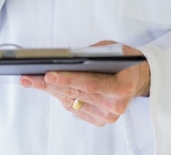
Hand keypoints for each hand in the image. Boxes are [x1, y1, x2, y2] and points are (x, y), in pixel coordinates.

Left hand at [20, 42, 149, 125]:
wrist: (141, 79)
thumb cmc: (127, 60)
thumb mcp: (114, 49)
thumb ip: (93, 53)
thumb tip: (69, 57)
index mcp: (121, 87)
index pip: (89, 84)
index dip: (67, 79)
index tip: (48, 75)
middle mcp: (114, 105)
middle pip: (76, 94)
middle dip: (49, 85)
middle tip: (29, 77)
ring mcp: (107, 115)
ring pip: (72, 102)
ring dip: (52, 91)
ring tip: (34, 80)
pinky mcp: (101, 120)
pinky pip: (76, 109)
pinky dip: (63, 97)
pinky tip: (53, 88)